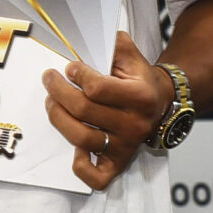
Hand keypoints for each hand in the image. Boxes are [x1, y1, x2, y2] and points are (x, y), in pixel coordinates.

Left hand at [41, 32, 175, 190]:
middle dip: (58, 90)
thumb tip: (89, 36)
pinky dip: (81, 168)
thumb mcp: (132, 56)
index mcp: (140, 97)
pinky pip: (98, 177)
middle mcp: (134, 124)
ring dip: (58, 118)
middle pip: (83, 110)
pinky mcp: (119, 162)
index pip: (96, 88)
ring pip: (81, 138)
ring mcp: (126, 146)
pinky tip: (73, 150)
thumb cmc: (140, 80)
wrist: (162, 104)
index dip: (76, 73)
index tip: (70, 67)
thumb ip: (113, 44)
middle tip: (49, 79)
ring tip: (50, 102)